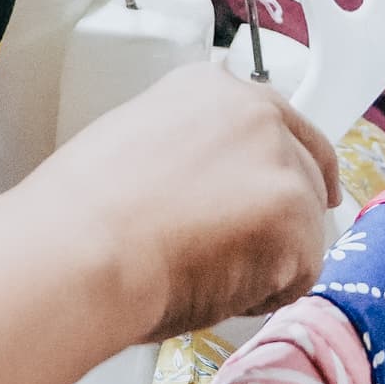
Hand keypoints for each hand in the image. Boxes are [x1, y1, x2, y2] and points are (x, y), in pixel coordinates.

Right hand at [30, 61, 336, 343]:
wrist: (80, 251)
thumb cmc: (83, 215)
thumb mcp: (134, 143)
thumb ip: (189, 150)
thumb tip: (205, 186)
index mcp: (212, 89)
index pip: (276, 123)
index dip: (282, 167)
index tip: (281, 194)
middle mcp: (256, 114)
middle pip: (305, 173)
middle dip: (282, 219)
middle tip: (237, 256)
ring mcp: (282, 164)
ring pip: (304, 229)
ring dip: (268, 260)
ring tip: (201, 271)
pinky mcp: (297, 219)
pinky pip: (300, 274)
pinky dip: (265, 295)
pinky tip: (214, 288)